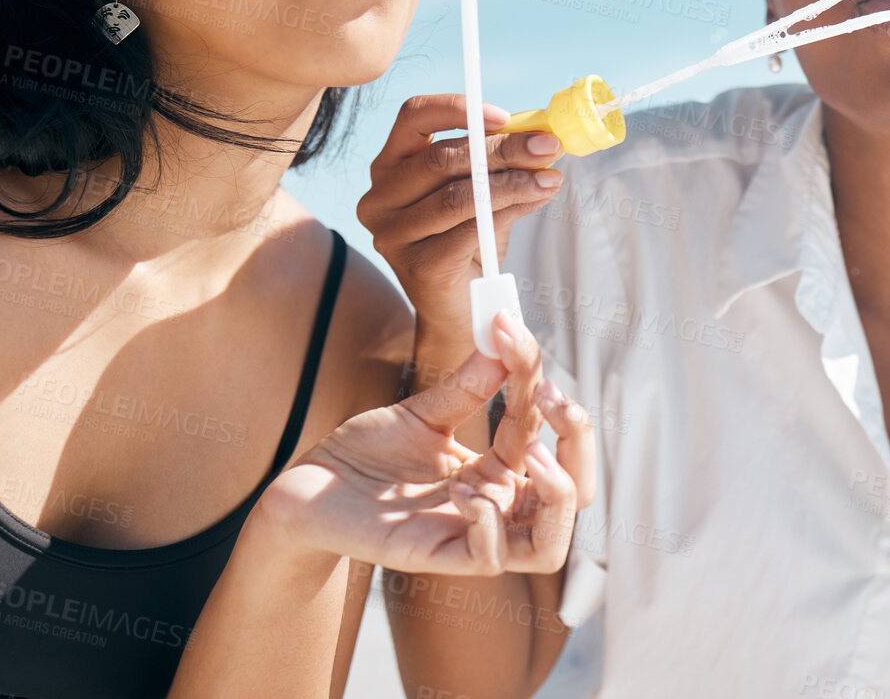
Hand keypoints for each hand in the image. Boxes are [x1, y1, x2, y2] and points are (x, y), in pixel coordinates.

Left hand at [260, 312, 595, 575]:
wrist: (310, 484)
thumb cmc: (369, 453)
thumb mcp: (424, 410)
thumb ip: (468, 383)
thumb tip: (506, 334)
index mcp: (498, 468)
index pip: (545, 431)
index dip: (539, 381)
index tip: (511, 330)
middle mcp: (495, 503)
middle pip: (575, 493)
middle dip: (578, 443)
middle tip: (549, 397)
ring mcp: (470, 534)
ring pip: (550, 546)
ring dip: (555, 494)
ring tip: (530, 451)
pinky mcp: (436, 556)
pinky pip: (488, 559)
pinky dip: (487, 523)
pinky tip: (461, 492)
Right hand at [357, 94, 564, 341]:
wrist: (462, 310)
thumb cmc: (469, 243)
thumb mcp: (481, 193)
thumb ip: (499, 164)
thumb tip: (541, 139)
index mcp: (389, 166)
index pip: (412, 117)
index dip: (457, 109)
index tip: (504, 115)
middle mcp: (380, 198)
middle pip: (442, 157)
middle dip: (502, 148)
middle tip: (547, 145)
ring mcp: (392, 235)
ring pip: (459, 194)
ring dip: (513, 181)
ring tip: (549, 177)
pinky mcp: (417, 266)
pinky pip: (469, 229)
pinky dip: (509, 209)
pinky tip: (535, 200)